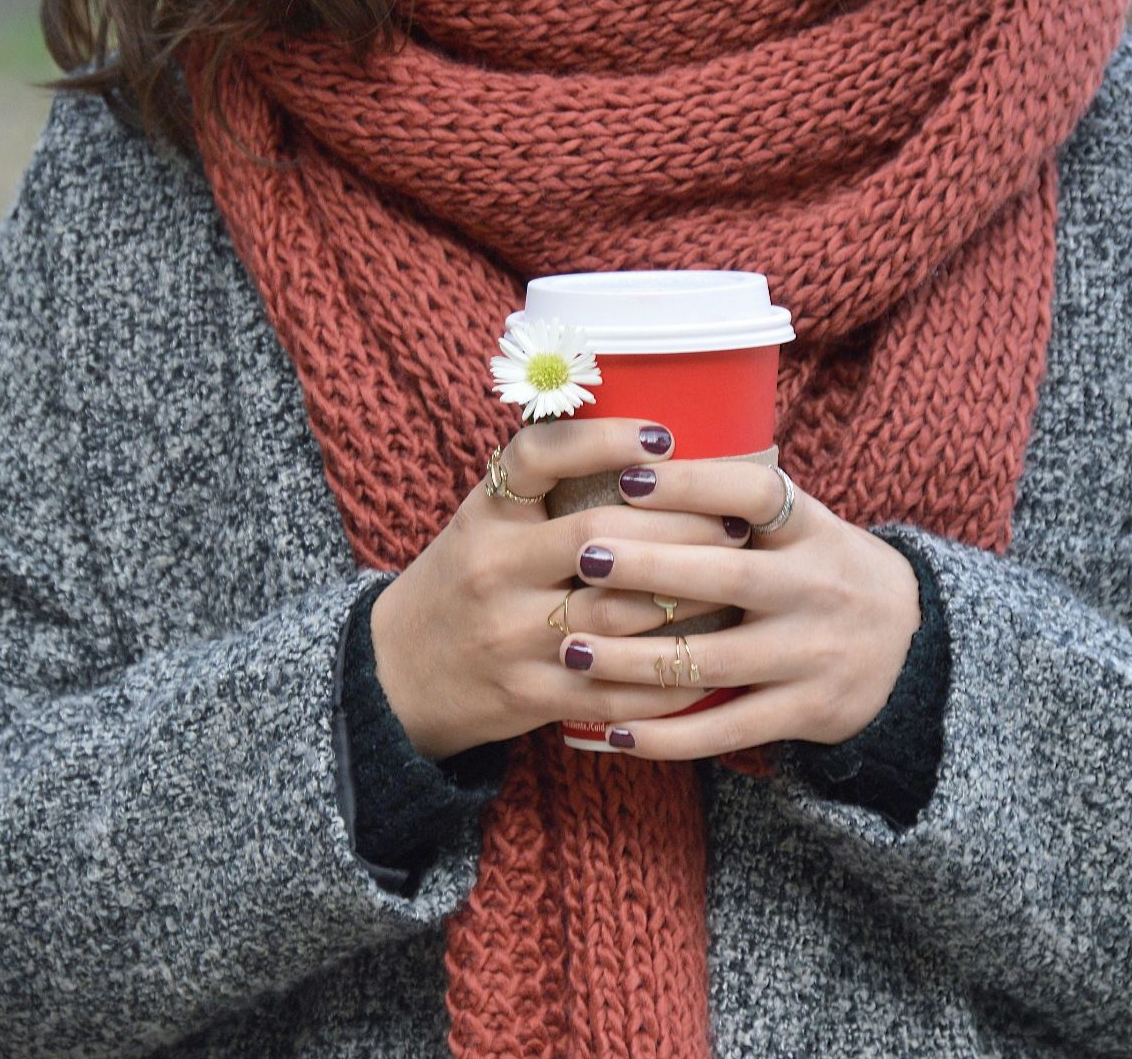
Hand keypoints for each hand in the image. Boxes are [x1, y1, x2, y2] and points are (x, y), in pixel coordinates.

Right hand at [370, 417, 756, 760]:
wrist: (394, 675)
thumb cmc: (462, 584)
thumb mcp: (482, 523)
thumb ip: (545, 489)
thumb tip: (649, 445)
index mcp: (485, 517)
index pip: (537, 457)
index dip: (603, 439)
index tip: (663, 435)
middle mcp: (494, 571)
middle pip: (600, 538)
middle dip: (681, 528)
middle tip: (736, 522)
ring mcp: (511, 637)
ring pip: (618, 614)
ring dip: (689, 599)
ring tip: (738, 583)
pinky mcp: (530, 696)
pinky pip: (615, 689)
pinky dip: (669, 678)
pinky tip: (710, 662)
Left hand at [556, 458, 920, 760]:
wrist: (911, 649)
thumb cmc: (824, 572)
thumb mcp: (804, 526)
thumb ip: (740, 504)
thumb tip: (632, 458)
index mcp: (813, 529)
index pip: (756, 493)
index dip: (694, 483)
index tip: (629, 475)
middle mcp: (818, 588)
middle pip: (726, 577)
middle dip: (648, 568)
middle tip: (582, 556)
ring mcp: (813, 655)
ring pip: (713, 660)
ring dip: (634, 659)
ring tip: (572, 649)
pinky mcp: (806, 712)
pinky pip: (726, 728)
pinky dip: (667, 736)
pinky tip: (613, 731)